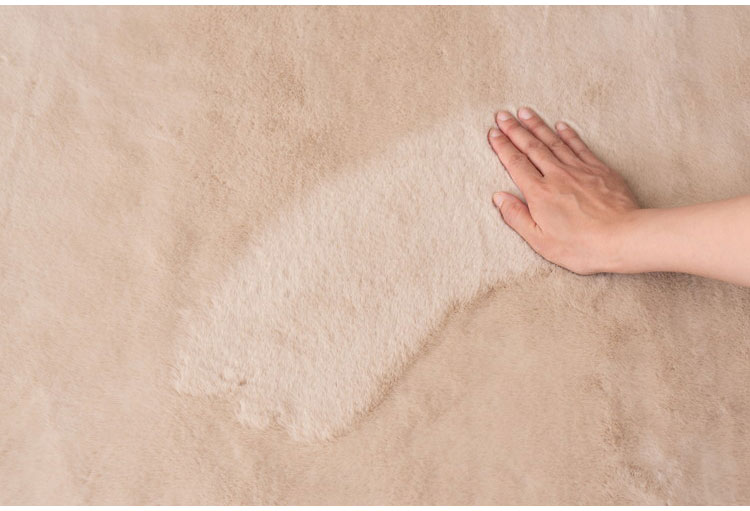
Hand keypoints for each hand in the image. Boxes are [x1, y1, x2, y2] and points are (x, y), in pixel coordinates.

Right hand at [488, 107, 638, 274]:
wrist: (623, 237)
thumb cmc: (582, 246)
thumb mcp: (540, 241)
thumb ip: (517, 217)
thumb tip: (499, 197)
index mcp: (539, 193)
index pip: (516, 164)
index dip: (503, 147)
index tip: (493, 133)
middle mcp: (557, 175)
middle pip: (532, 147)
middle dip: (515, 130)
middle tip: (502, 115)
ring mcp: (580, 170)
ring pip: (554, 142)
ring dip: (538, 125)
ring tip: (525, 112)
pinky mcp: (600, 170)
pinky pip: (580, 147)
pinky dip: (568, 134)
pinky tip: (561, 125)